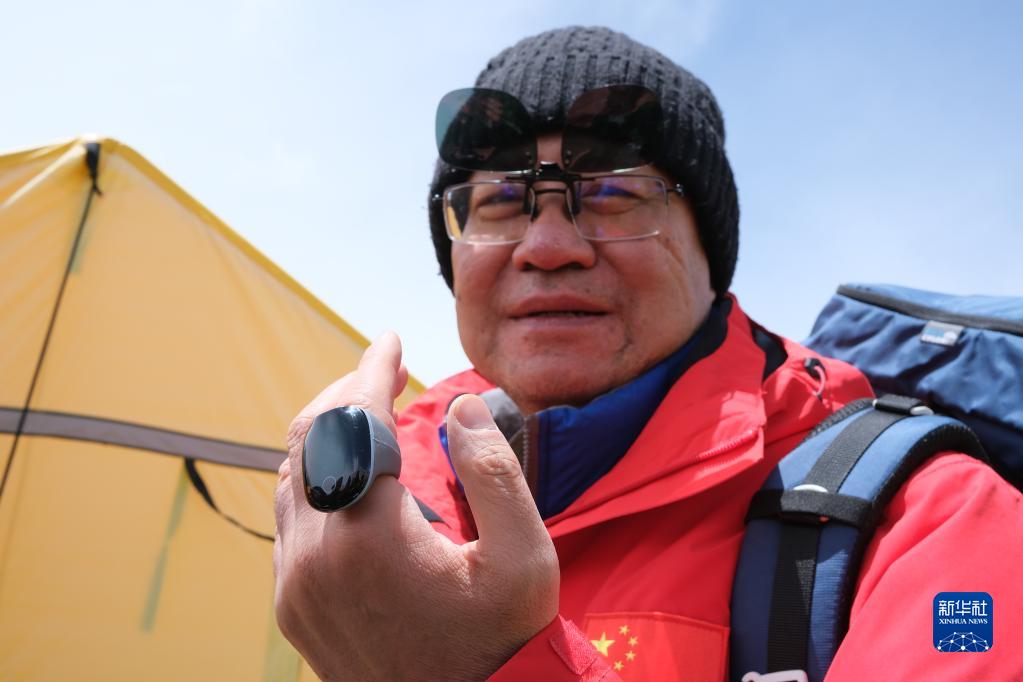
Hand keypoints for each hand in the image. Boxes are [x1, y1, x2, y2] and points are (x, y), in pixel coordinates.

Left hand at [273, 332, 558, 680]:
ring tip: (368, 415)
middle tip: (382, 372)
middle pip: (309, 439)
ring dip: (326, 434)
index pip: (355, 422)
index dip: (372, 370)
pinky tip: (348, 474)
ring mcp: (296, 584)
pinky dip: (314, 478)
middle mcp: (316, 556)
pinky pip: (287, 520)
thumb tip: (460, 408)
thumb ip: (495, 474)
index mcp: (370, 535)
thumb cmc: (500, 643)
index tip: (390, 340)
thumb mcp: (525, 560)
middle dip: (345, 392)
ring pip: (290, 476)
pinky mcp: (292, 606)